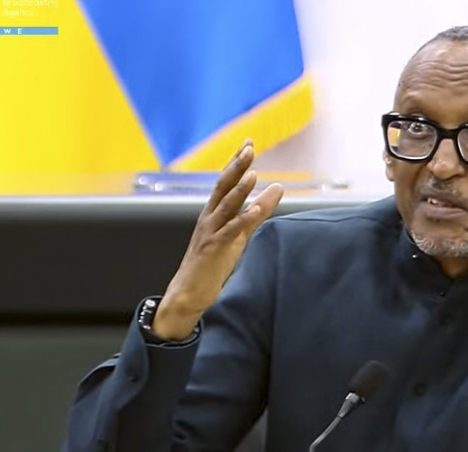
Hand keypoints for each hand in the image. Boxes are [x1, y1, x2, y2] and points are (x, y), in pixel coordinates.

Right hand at [153, 140, 283, 339]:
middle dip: (236, 167)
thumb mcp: (241, 231)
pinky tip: (252, 211)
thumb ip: (259, 209)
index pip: (226, 182)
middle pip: (223, 188)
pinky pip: (228, 233)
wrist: (189, 292)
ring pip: (225, 207)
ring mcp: (209, 233)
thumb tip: (278, 187)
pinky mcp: (213, 250)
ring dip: (239, 191)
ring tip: (252, 174)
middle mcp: (209, 218)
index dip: (236, 162)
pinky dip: (240, 221)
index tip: (248, 143)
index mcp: (214, 212)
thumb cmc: (214, 260)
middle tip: (248, 148)